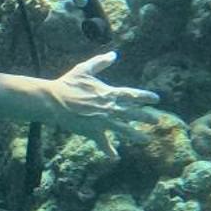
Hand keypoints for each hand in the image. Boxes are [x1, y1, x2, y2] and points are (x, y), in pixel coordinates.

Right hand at [34, 53, 160, 140]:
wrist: (54, 101)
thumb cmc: (67, 84)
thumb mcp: (84, 69)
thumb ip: (100, 62)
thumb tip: (113, 54)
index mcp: (109, 93)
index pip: (133, 95)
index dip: (146, 97)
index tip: (156, 99)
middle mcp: (109, 108)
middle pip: (133, 113)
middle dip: (146, 117)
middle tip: (157, 120)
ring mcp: (102, 121)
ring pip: (124, 129)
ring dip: (136, 135)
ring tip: (147, 139)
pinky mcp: (93, 131)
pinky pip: (103, 143)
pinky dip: (109, 150)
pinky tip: (115, 157)